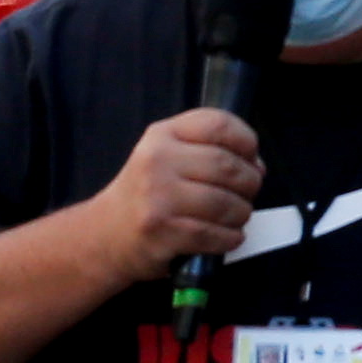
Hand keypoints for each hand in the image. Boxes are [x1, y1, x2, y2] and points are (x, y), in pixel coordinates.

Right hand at [99, 107, 260, 283]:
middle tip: (247, 194)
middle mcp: (157, 161)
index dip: (246, 141)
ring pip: (225, 203)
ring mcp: (157, 197)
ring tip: (236, 217)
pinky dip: (230, 238)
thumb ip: (209, 149)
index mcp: (163, 135)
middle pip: (227, 166)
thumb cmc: (148, 193)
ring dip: (242, 213)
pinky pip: (213, 234)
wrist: (105, 235)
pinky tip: (227, 237)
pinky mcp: (161, 232)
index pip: (218, 125)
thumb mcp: (167, 155)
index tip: (251, 157)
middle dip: (250, 183)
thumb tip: (256, 166)